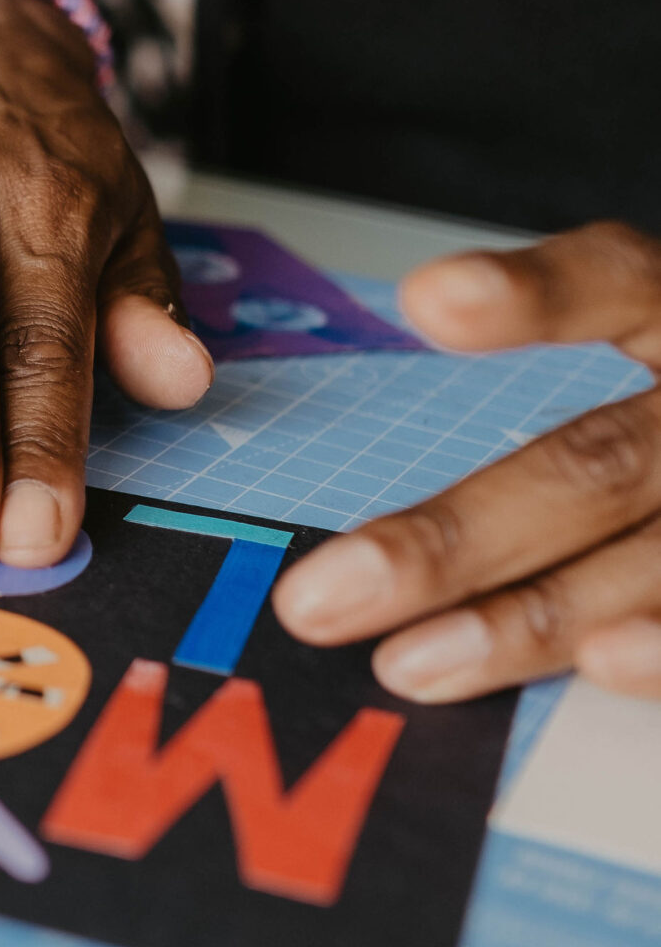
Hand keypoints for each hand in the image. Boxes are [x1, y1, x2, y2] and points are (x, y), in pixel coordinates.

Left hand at [274, 223, 660, 700]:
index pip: (625, 280)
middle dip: (455, 539)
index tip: (425, 299)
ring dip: (533, 618)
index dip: (538, 295)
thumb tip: (426, 305)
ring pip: (657, 558)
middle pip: (602, 464)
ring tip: (412, 663)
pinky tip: (605, 665)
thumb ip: (572, 325)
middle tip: (320, 598)